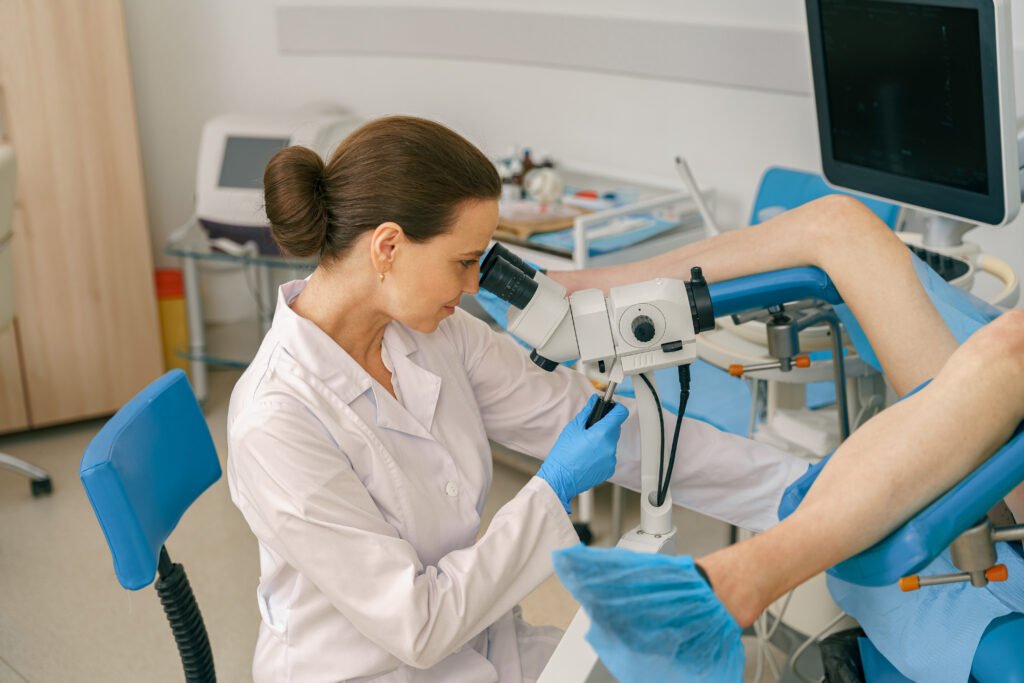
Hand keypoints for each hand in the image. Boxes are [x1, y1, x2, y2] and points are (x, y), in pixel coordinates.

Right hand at [537, 395, 628, 511]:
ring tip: (586, 446)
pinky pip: (609, 455)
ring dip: (603, 440)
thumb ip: (587, 412)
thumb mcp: (573, 428)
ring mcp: (611, 459)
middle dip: (605, 426)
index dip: (616, 408)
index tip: (611, 408)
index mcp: (602, 433)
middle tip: (590, 429)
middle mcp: (610, 446)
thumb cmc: (563, 455)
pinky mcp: (610, 469)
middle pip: (615, 428)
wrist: (560, 479)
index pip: (621, 413)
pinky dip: (602, 454)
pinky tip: (588, 457)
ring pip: (611, 442)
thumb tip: (594, 401)